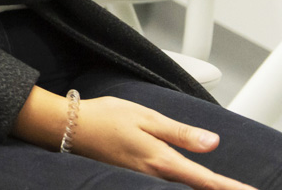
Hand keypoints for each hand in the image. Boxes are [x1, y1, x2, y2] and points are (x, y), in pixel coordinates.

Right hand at [15, 89, 256, 189]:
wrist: (65, 128)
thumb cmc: (103, 117)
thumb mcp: (145, 117)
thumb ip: (180, 133)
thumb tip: (212, 142)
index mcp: (162, 161)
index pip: (209, 181)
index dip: (234, 189)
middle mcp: (155, 176)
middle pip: (197, 189)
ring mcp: (143, 180)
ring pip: (181, 189)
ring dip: (202, 187)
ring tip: (222, 187)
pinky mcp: (134, 178)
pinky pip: (166, 186)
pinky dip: (185, 186)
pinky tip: (190, 182)